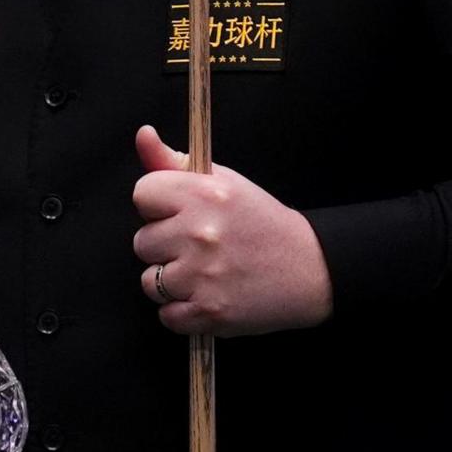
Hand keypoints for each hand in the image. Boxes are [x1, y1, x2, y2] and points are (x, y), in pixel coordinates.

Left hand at [129, 125, 333, 337]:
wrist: (309, 268)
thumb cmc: (261, 222)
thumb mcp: (223, 180)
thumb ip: (174, 161)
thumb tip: (143, 134)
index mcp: (204, 194)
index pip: (142, 194)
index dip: (157, 206)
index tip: (177, 213)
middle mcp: (201, 233)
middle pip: (142, 242)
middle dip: (165, 245)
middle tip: (198, 246)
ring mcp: (204, 276)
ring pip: (150, 282)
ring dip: (172, 282)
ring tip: (203, 273)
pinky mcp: (210, 312)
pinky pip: (167, 316)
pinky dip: (182, 312)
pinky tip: (206, 296)